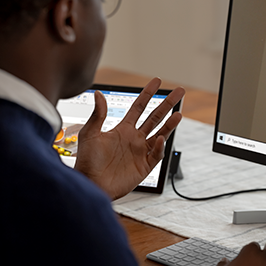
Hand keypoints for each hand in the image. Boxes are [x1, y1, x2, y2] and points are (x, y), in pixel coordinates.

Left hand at [74, 78, 184, 199]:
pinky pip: (156, 154)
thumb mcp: (90, 134)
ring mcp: (140, 152)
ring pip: (160, 134)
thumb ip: (98, 114)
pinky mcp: (144, 166)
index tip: (157, 81)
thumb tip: (98, 93)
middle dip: (167, 104)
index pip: (139, 107)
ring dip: (170, 124)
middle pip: (155, 117)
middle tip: (179, 91)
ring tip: (178, 114)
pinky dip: (159, 147)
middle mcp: (134, 138)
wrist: (90, 184)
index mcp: (122, 129)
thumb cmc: (86, 161)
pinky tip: (159, 139)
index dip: (148, 93)